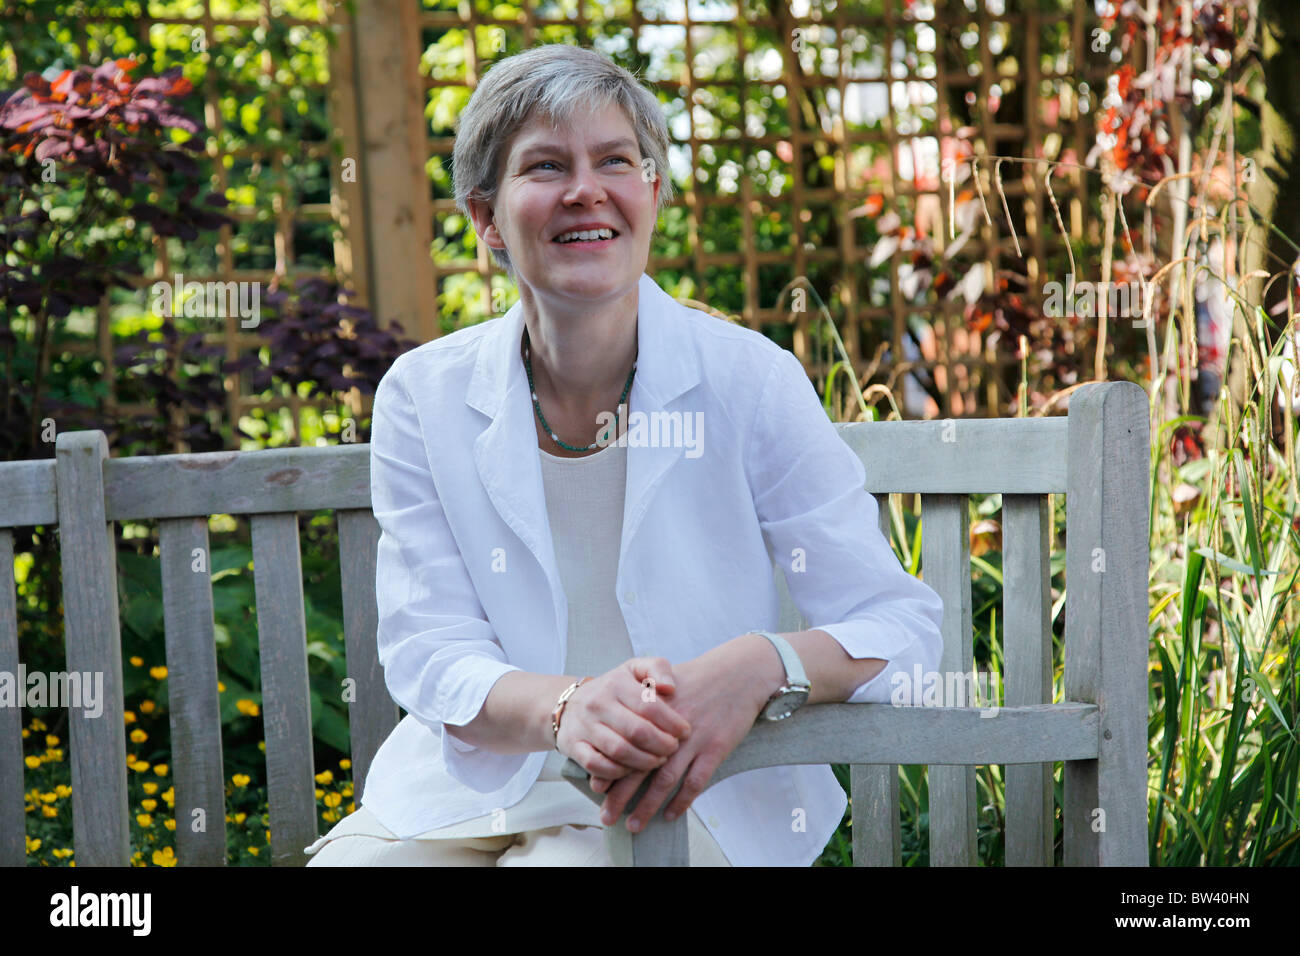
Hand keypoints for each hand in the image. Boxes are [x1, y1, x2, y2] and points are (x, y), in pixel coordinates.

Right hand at [555, 656, 692, 780]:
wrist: (571, 703)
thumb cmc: (614, 688)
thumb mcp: (635, 669)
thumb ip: (658, 668)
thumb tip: (671, 687)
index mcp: (616, 683)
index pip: (649, 706)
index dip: (672, 722)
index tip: (685, 732)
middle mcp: (597, 703)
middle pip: (637, 731)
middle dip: (662, 745)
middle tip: (673, 749)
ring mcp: (584, 726)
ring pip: (619, 750)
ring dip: (644, 761)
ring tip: (658, 760)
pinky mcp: (573, 746)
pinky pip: (597, 765)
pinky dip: (618, 772)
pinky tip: (633, 769)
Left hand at [590, 637, 773, 830]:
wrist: (739, 673)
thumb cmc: (700, 679)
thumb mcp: (665, 682)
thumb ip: (644, 704)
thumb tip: (623, 729)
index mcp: (652, 711)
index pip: (624, 744)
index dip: (609, 767)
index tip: (596, 787)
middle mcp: (668, 728)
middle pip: (638, 767)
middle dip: (620, 795)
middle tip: (606, 816)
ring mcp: (693, 740)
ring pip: (664, 780)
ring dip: (647, 806)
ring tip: (633, 825)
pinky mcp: (715, 748)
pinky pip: (695, 782)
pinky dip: (682, 801)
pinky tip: (670, 815)